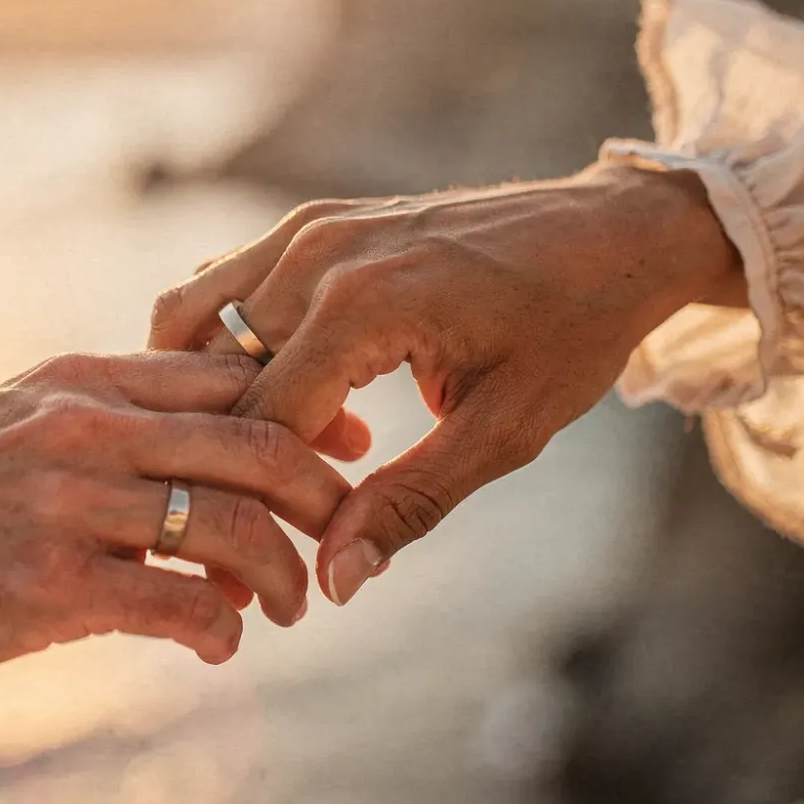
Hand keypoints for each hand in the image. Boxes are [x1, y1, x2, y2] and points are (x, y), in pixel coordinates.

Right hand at [0, 351, 348, 669]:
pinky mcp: (49, 586)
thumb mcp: (18, 416)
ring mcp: (66, 504)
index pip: (229, 372)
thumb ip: (108, 415)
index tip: (345, 445)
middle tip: (345, 530)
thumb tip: (209, 436)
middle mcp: (82, 428)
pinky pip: (179, 606)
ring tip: (292, 606)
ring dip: (283, 575)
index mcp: (82, 379)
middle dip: (322, 492)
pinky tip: (221, 648)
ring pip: (231, 526)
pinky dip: (222, 631)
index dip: (305, 407)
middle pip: (254, 442)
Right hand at [148, 162, 738, 606]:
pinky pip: (225, 286)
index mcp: (364, 306)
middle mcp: (318, 255)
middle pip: (214, 376)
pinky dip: (226, 347)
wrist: (610, 232)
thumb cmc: (572, 330)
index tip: (259, 573)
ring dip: (211, 396)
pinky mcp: (313, 220)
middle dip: (221, 461)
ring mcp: (309, 227)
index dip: (254, 507)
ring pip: (193, 320)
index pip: (261, 422)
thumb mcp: (505, 432)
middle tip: (247, 534)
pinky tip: (293, 399)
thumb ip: (410, 503)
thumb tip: (333, 583)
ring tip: (267, 459)